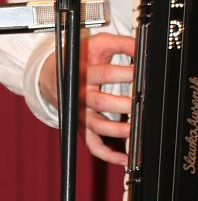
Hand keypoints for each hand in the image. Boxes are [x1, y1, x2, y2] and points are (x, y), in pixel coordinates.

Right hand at [39, 32, 134, 165]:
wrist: (52, 75)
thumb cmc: (79, 59)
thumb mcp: (98, 44)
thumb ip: (120, 43)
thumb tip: (141, 45)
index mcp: (85, 73)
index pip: (106, 74)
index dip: (126, 73)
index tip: (143, 73)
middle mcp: (81, 95)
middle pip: (102, 102)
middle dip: (125, 104)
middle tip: (143, 102)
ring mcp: (81, 114)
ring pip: (97, 126)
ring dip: (118, 130)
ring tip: (138, 129)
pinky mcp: (82, 127)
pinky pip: (93, 144)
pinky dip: (108, 154)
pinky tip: (125, 157)